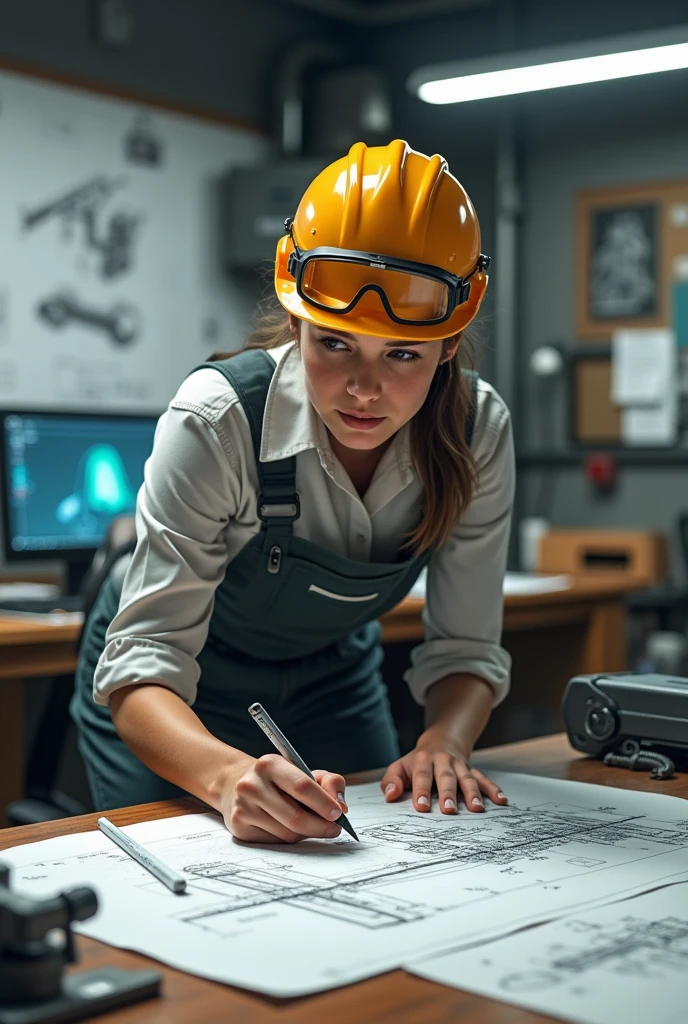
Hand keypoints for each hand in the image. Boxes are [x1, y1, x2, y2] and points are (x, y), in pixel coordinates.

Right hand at [219, 752, 348, 842]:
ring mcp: (243, 807)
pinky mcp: (239, 827)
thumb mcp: (301, 770)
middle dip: (321, 826)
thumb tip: (341, 806)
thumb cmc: (276, 779)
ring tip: (311, 826)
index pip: (302, 786)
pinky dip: (288, 839)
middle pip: (296, 817)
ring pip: (287, 834)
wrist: (235, 784)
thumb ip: (328, 782)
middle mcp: (252, 785)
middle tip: (335, 829)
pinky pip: (274, 842)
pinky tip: (288, 828)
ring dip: (305, 834)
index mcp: (270, 764)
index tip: (339, 813)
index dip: (324, 803)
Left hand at [380, 726, 507, 813]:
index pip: (422, 776)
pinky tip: (501, 800)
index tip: (420, 807)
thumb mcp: (400, 767)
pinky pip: (484, 779)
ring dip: (472, 793)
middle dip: (448, 794)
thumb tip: (391, 796)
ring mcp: (460, 765)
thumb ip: (391, 780)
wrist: (441, 740)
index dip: (421, 791)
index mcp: (423, 760)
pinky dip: (493, 789)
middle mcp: (443, 761)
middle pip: (446, 777)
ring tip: (477, 808)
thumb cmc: (417, 762)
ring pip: (467, 778)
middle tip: (448, 810)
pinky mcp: (472, 770)